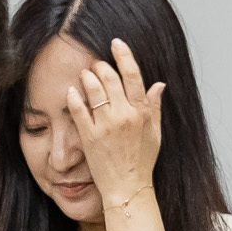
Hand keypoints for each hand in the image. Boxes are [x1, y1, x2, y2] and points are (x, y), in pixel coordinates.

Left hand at [65, 39, 164, 205]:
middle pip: (110, 77)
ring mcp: (106, 126)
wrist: (127, 187)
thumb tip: (159, 84)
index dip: (123, 55)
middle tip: (96, 64)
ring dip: (87, 77)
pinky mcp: (89, 136)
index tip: (116, 43)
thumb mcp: (155, 133)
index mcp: (141, 112)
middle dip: (101, 66)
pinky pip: (78, 109)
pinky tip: (72, 91)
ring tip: (85, 75)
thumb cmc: (142, 162)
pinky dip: (74, 96)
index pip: (133, 75)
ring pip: (93, 89)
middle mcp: (124, 116)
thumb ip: (154, 107)